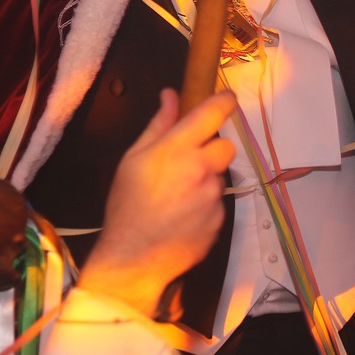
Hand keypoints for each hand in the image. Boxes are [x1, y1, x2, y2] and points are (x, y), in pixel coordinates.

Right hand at [73, 88, 236, 316]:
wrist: (133, 258)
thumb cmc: (127, 204)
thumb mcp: (133, 159)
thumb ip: (158, 125)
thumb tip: (171, 95)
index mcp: (178, 149)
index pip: (212, 114)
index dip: (224, 101)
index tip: (227, 98)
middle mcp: (201, 169)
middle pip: (226, 147)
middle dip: (212, 149)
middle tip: (190, 161)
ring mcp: (213, 197)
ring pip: (219, 177)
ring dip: (205, 180)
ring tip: (177, 196)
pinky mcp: (219, 220)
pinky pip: (217, 203)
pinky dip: (204, 205)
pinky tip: (183, 215)